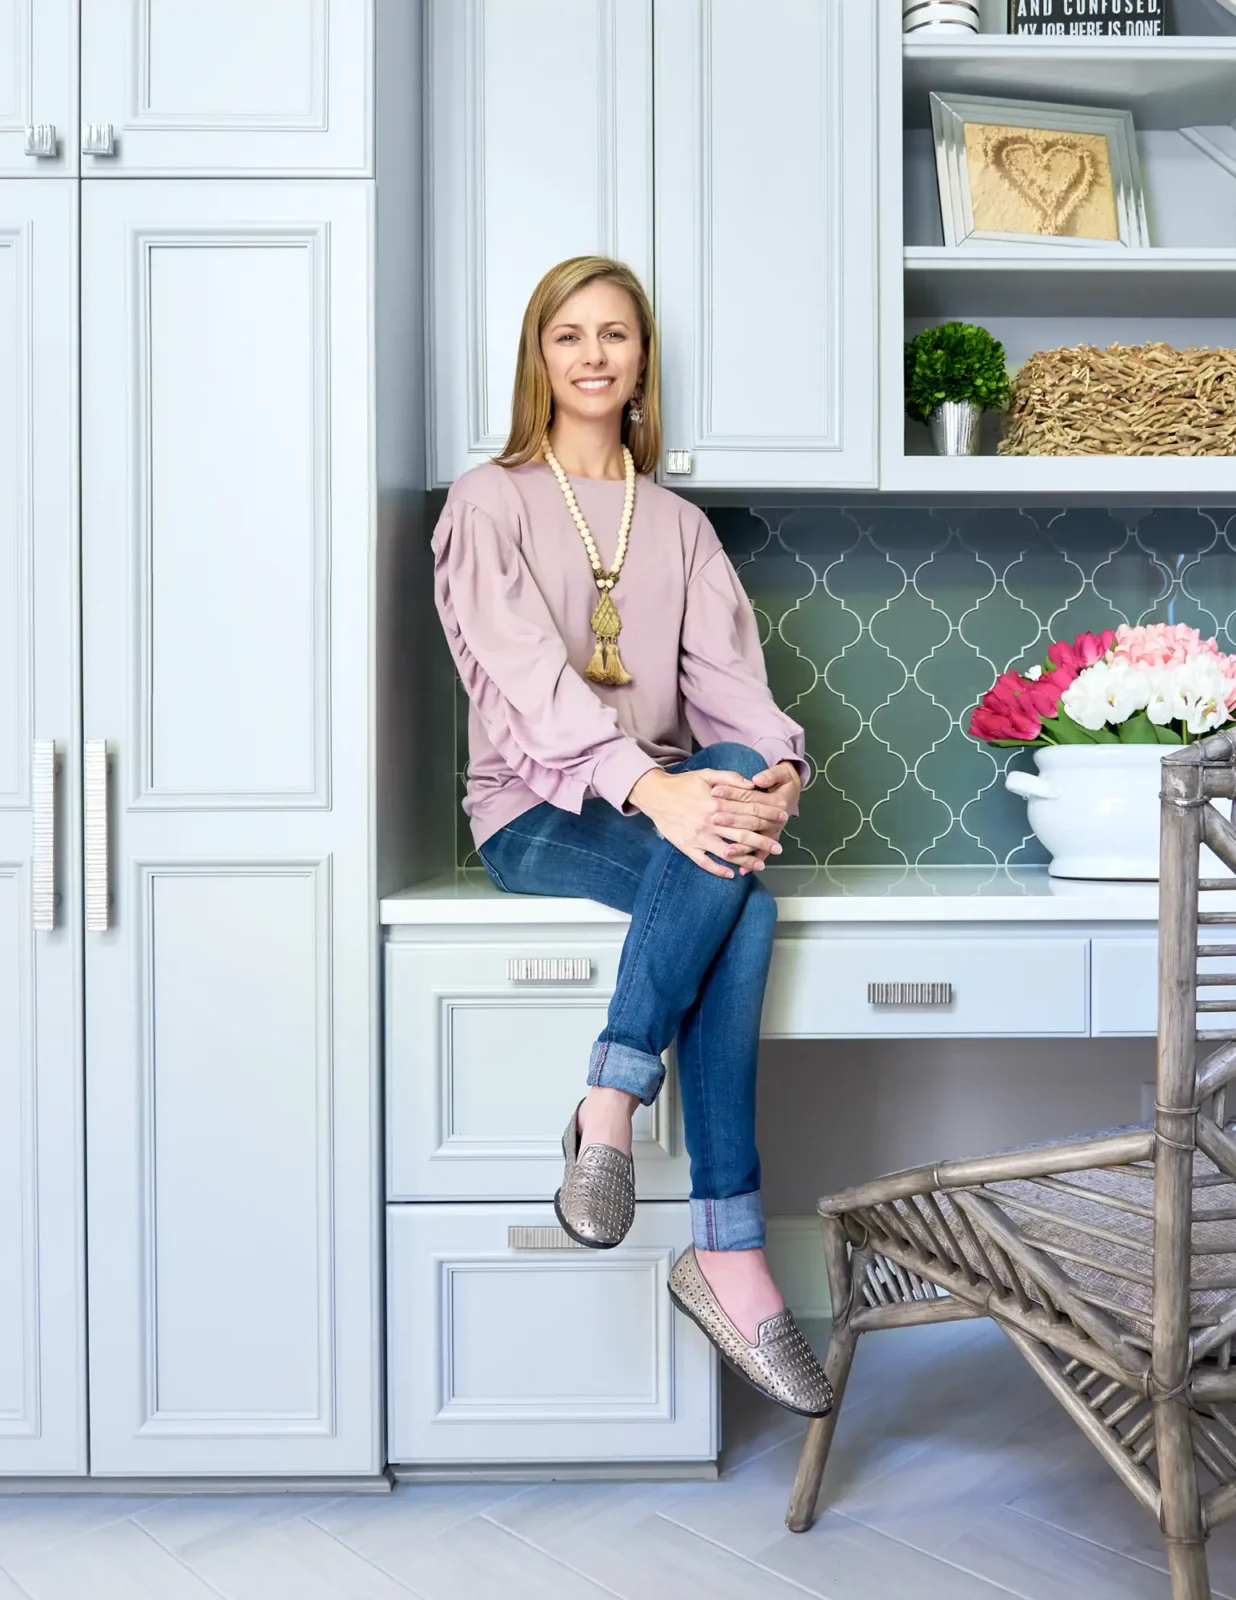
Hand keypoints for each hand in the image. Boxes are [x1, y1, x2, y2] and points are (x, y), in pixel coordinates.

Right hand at [627, 767, 786, 879]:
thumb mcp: (706, 774)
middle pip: (743, 834)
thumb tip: (753, 784)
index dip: (769, 814)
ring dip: (746, 860)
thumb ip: (730, 778)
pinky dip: (718, 870)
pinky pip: (704, 863)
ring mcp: (699, 837)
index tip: (783, 818)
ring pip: (728, 852)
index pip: (750, 811)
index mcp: (717, 804)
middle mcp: (710, 822)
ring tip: (761, 865)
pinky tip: (731, 874)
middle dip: (764, 842)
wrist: (654, 795)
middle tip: (779, 848)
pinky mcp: (687, 847)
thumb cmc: (682, 784)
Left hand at [710, 760, 801, 858]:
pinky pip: (761, 853)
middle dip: (731, 820)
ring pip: (755, 840)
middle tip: (714, 819)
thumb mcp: (780, 773)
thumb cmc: (784, 781)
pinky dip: (752, 861)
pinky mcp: (771, 838)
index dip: (731, 793)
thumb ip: (769, 775)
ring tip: (727, 851)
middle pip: (750, 820)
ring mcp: (773, 830)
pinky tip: (742, 870)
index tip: (714, 791)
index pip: (749, 798)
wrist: (793, 791)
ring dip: (741, 847)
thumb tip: (757, 781)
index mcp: (776, 801)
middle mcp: (775, 818)